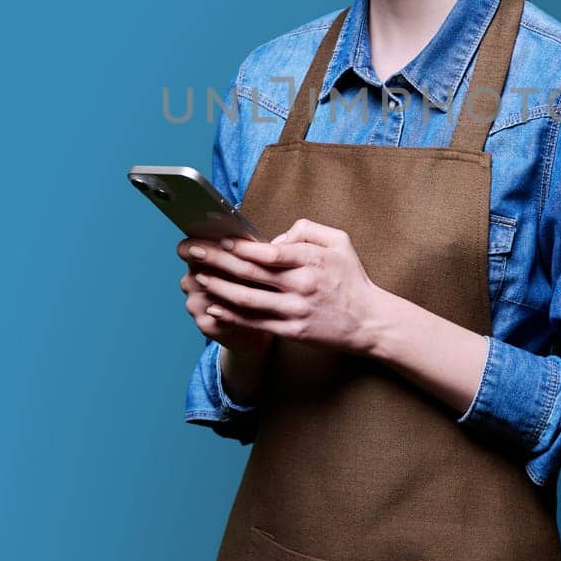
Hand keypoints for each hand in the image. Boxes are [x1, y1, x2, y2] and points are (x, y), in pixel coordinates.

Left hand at [176, 219, 386, 355]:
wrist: (369, 321)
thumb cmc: (351, 279)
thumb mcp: (340, 241)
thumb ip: (307, 230)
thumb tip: (275, 238)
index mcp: (312, 260)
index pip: (268, 252)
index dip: (239, 246)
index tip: (217, 239)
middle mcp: (301, 285)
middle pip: (250, 272)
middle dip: (215, 260)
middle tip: (191, 250)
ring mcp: (295, 310)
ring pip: (247, 299)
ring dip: (218, 287)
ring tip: (197, 277)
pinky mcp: (292, 331)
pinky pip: (255, 322)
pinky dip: (231, 313)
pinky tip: (213, 305)